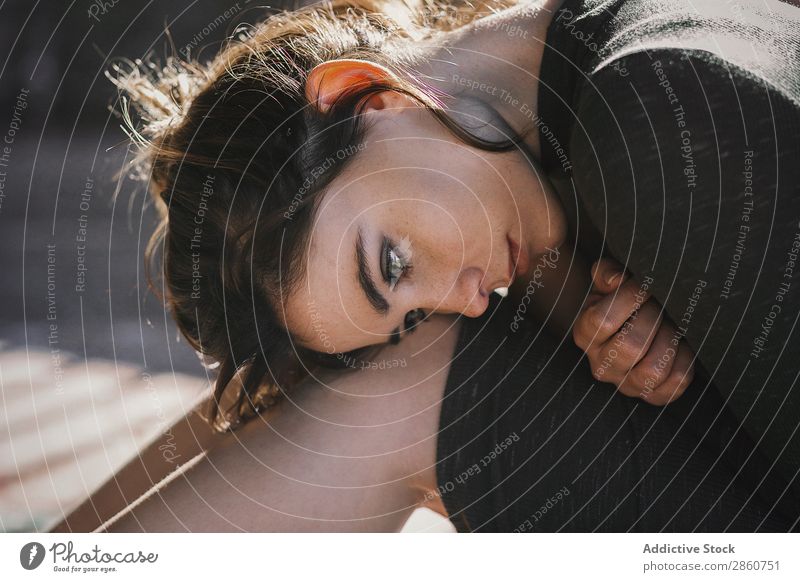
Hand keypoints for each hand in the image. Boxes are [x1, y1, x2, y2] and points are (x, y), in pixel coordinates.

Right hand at [572, 258, 694, 404]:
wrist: (639, 325)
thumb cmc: (624, 300)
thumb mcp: (611, 283)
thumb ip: (608, 272)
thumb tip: (616, 279)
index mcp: (585, 334)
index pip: (602, 320)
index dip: (630, 298)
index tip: (646, 285)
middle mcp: (601, 365)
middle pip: (630, 346)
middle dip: (654, 319)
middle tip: (661, 305)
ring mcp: (627, 384)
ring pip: (652, 371)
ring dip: (669, 341)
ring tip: (670, 325)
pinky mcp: (653, 396)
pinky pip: (676, 382)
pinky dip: (685, 360)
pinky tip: (680, 345)